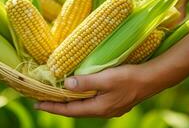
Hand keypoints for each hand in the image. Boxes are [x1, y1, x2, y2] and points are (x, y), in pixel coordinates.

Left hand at [35, 62, 172, 117]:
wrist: (152, 79)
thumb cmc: (129, 78)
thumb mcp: (106, 79)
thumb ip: (85, 82)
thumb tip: (66, 84)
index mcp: (98, 108)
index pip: (69, 110)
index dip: (52, 107)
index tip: (36, 104)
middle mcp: (102, 110)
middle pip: (75, 110)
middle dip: (58, 105)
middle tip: (42, 99)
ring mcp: (109, 107)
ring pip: (83, 105)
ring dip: (70, 101)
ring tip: (57, 95)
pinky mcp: (114, 101)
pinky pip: (92, 101)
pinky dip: (81, 97)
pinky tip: (79, 90)